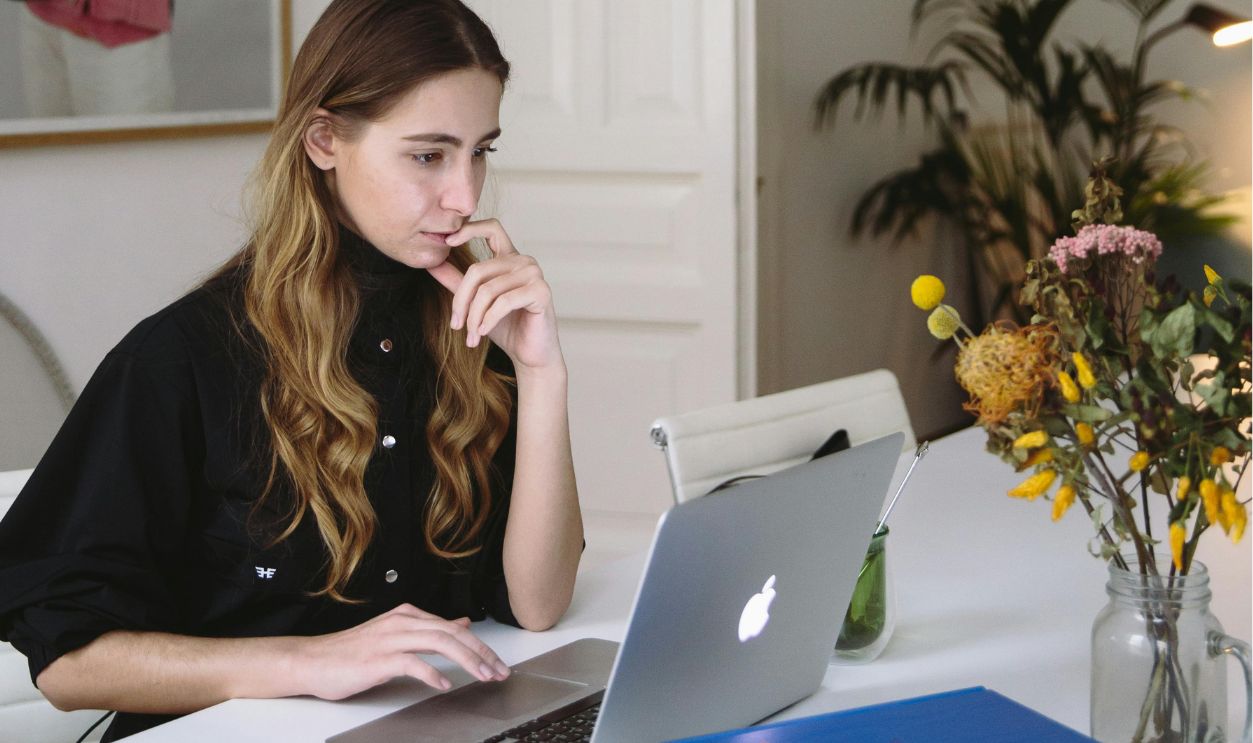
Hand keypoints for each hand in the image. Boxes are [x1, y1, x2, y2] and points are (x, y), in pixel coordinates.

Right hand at [292, 603, 509, 699]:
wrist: (311, 661)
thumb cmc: (351, 653)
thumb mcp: (396, 635)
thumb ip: (429, 631)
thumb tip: (461, 624)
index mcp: (408, 616)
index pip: (454, 628)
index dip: (480, 646)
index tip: (497, 664)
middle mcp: (402, 623)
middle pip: (453, 634)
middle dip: (482, 653)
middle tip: (499, 672)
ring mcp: (390, 639)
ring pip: (439, 643)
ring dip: (467, 661)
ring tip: (482, 677)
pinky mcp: (378, 659)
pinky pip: (412, 663)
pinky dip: (432, 674)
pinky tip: (444, 685)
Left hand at [426, 219, 563, 372]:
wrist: (530, 354)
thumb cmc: (507, 327)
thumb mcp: (476, 303)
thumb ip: (457, 282)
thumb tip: (431, 264)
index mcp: (510, 258)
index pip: (491, 228)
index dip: (469, 230)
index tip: (447, 241)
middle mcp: (524, 261)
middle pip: (478, 270)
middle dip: (461, 301)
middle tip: (455, 325)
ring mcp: (534, 274)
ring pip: (488, 289)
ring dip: (474, 317)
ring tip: (471, 336)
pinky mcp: (541, 291)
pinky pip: (504, 302)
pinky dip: (489, 319)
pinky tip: (483, 332)